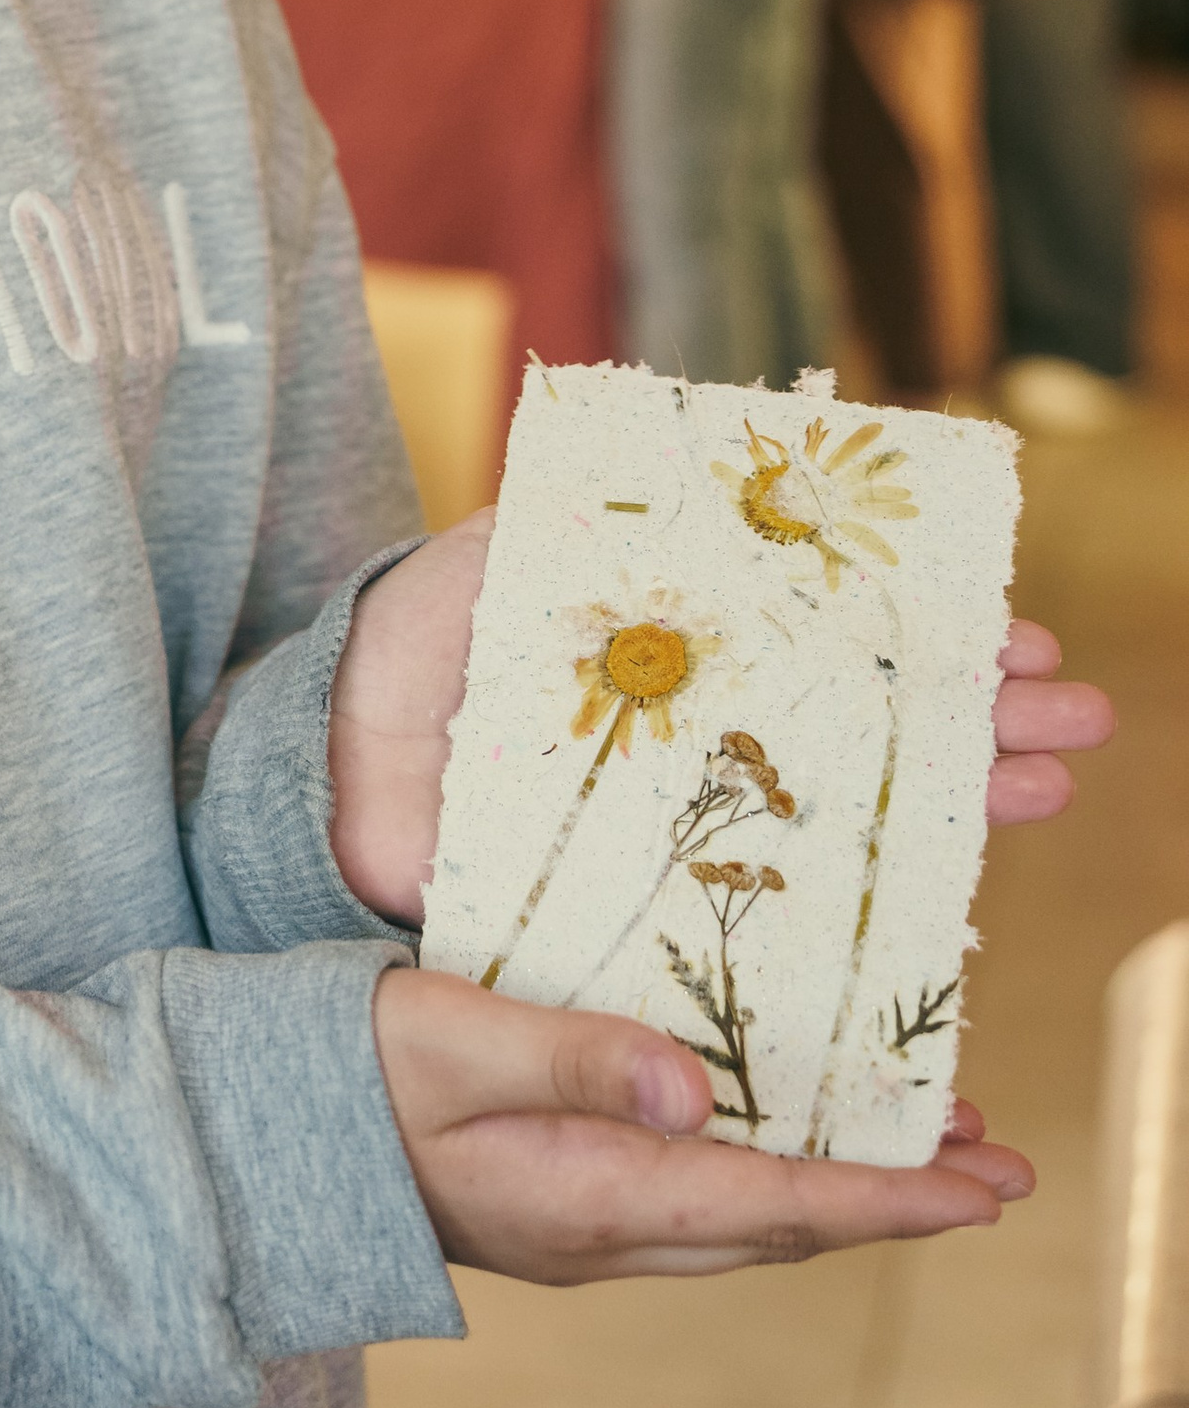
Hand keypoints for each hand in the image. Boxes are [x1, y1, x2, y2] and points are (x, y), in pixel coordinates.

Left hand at [329, 518, 1114, 929]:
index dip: (920, 637)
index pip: (831, 640)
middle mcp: (703, 731)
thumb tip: (657, 500)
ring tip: (1052, 775)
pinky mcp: (648, 899)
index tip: (1009, 632)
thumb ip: (548, 537)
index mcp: (682, 651)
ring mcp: (686, 815)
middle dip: (976, 715)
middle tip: (1074, 712)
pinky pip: (777, 906)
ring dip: (958, 792)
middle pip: (866, 721)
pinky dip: (867, 903)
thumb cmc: (406, 659)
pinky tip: (955, 904)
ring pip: (848, 807)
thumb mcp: (474, 573)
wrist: (333, 761)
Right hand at [372, 967, 1032, 1280]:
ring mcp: (579, 1232)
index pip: (779, 1203)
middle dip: (895, 1199)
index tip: (988, 1187)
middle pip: (784, 1227)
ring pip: (745, 1222)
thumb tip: (696, 1091)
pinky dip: (767, 1177)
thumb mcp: (452, 1037)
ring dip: (836, 1190)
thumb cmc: (341, 1071)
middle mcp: (603, 1233)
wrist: (247, 1147)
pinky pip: (696, 1207)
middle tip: (993, 1161)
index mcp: (591, 1195)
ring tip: (917, 1145)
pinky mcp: (556, 1209)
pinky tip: (776, 1131)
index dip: (892, 1197)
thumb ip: (574, 1056)